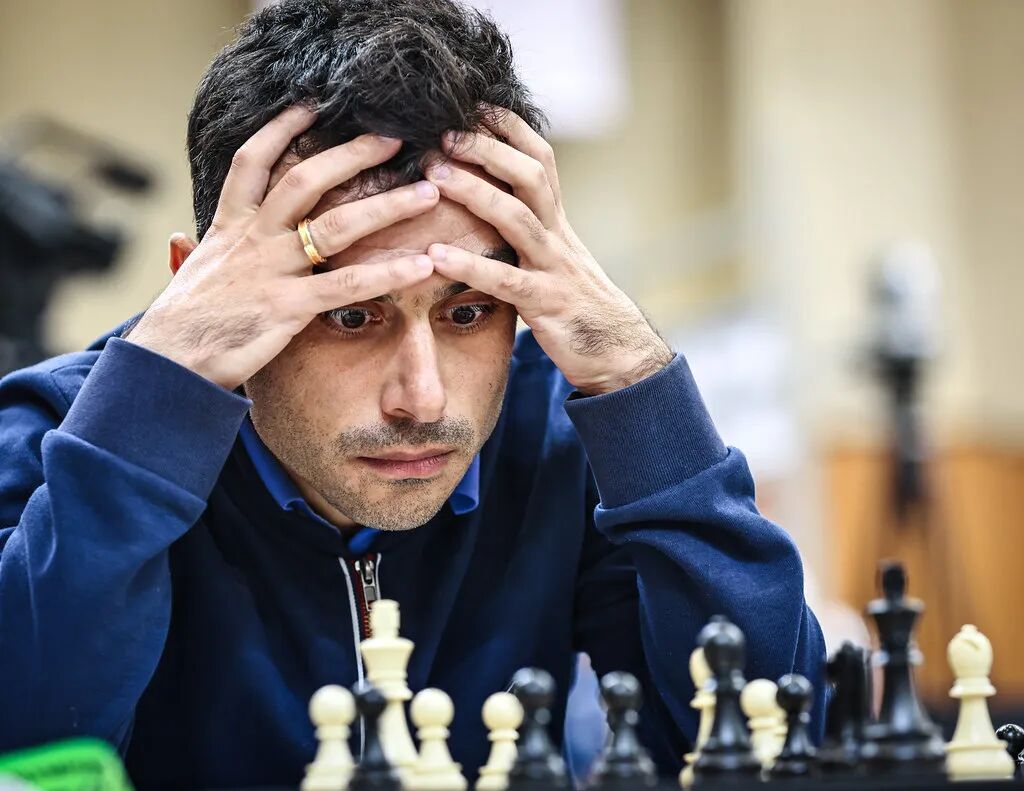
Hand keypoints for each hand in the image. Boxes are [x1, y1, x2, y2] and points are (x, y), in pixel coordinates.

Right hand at [129, 106, 439, 389]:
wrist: (166, 363)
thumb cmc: (181, 323)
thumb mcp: (187, 276)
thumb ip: (192, 252)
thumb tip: (179, 240)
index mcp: (229, 225)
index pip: (251, 161)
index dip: (280, 129)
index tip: (311, 104)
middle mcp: (252, 238)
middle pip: (305, 180)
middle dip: (352, 154)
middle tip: (394, 138)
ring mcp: (272, 270)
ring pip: (336, 225)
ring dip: (388, 206)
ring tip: (429, 193)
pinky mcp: (288, 307)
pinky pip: (347, 284)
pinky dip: (388, 273)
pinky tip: (422, 265)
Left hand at [422, 108, 673, 395]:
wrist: (619, 352)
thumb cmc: (576, 304)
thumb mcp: (554, 258)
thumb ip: (527, 229)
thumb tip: (488, 202)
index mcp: (557, 222)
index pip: (540, 160)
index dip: (510, 129)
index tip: (474, 103)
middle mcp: (558, 237)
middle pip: (531, 177)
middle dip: (488, 149)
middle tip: (443, 134)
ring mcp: (554, 269)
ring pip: (519, 220)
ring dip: (475, 193)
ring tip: (434, 176)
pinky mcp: (547, 305)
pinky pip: (506, 281)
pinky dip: (470, 266)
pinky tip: (436, 256)